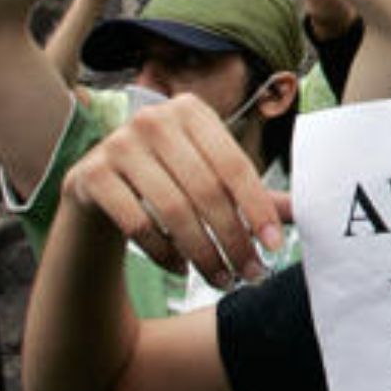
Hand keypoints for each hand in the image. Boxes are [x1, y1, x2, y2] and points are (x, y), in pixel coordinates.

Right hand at [59, 94, 284, 287]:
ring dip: (203, 254)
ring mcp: (116, 144)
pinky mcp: (89, 175)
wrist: (99, 189)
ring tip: (222, 279)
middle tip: (249, 274)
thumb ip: (250, 192)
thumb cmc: (168, 181)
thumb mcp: (208, 177)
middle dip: (233, 239)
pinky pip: (137, 224)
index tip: (275, 247)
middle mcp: (153, 119)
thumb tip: (301, 211)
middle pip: (205, 190)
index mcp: (190, 110)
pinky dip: (164, 253)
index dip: (257, 208)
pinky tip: (181, 269)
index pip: (234, 164)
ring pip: (173, 211)